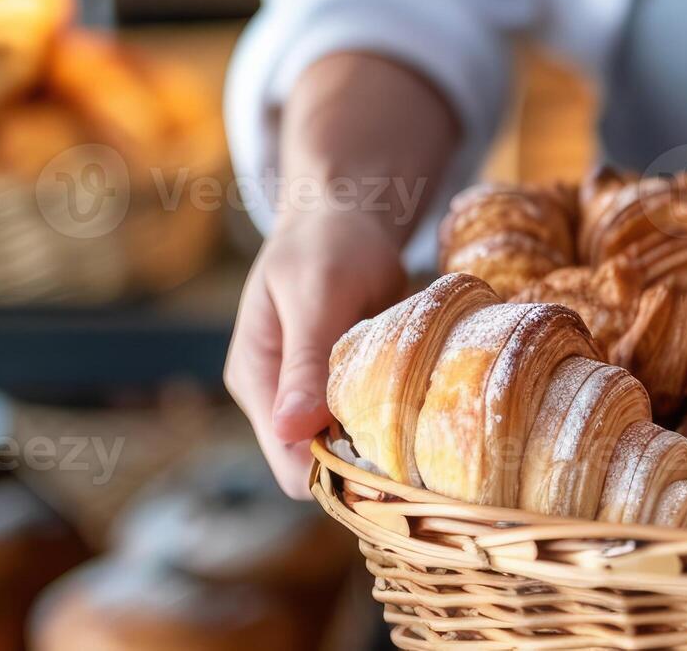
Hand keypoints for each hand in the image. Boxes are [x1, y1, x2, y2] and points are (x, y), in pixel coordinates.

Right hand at [228, 51, 458, 495]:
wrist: (346, 212)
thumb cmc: (327, 242)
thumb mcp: (316, 292)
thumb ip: (304, 360)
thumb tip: (292, 431)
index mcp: (257, 382)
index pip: (290, 466)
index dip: (338, 475)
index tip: (395, 458)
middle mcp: (279, 400)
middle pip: (321, 469)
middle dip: (367, 464)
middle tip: (425, 440)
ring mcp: (311, 396)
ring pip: (349, 451)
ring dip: (385, 443)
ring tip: (428, 420)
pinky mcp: (344, 388)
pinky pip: (369, 424)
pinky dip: (395, 421)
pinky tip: (425, 404)